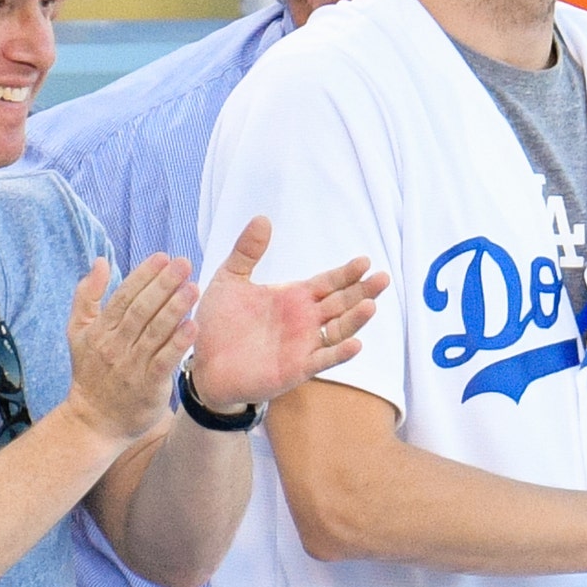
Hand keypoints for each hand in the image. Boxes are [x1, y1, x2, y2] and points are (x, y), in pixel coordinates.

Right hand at [64, 254, 199, 443]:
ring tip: (193, 287)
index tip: (163, 257)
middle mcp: (114, 346)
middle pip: (140, 310)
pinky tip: (193, 326)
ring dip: (174, 308)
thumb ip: (87, 296)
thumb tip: (100, 261)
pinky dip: (178, 343)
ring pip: (154, 332)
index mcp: (100, 330)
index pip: (123, 297)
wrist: (94, 422)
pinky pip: (164, 360)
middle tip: (184, 263)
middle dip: (162, 285)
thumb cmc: (91, 373)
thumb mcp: (79, 333)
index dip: (143, 275)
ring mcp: (131, 366)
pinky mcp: (148, 385)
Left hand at [187, 217, 386, 412]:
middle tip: (383, 278)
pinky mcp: (297, 368)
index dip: (347, 273)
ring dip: (356, 320)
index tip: (364, 261)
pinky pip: (324, 360)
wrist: (203, 363)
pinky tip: (355, 344)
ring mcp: (304, 344)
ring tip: (371, 306)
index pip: (329, 282)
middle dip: (363, 291)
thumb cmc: (218, 323)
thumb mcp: (230, 279)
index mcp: (294, 297)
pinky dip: (340, 353)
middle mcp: (305, 320)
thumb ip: (247, 251)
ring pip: (340, 330)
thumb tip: (263, 218)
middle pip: (343, 303)